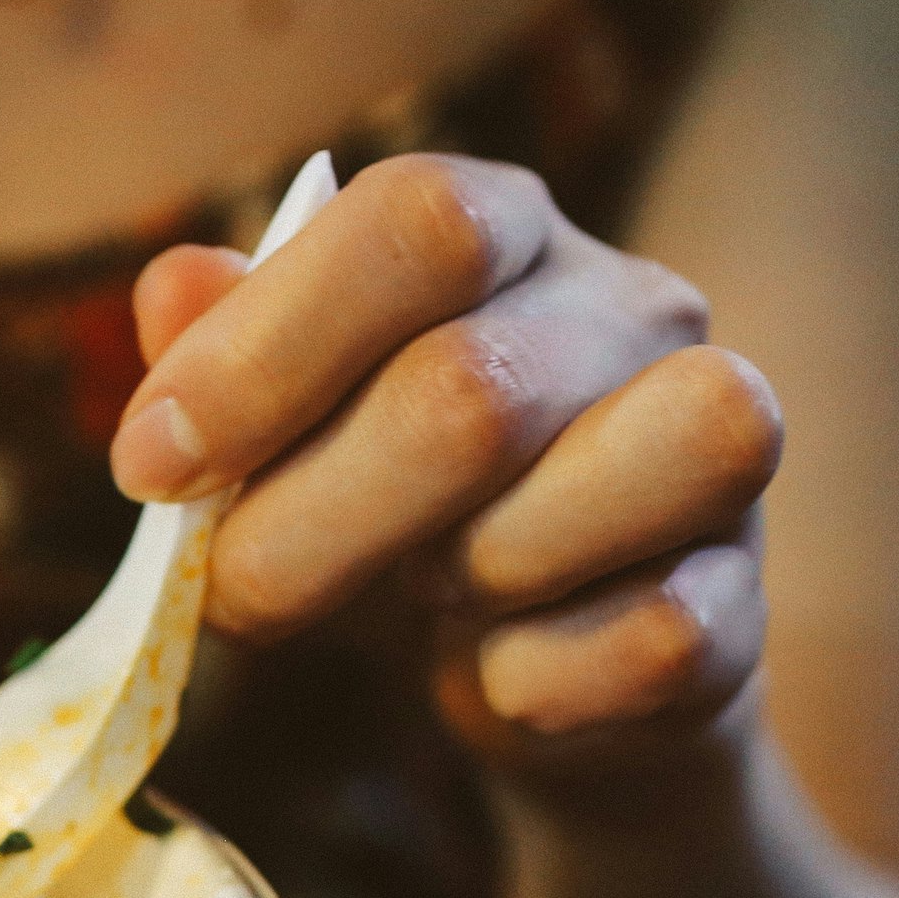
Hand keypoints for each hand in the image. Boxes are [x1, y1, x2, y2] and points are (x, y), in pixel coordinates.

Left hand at [113, 154, 782, 796]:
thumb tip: (176, 287)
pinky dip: (545, 678)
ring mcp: (717, 443)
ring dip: (476, 570)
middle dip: (312, 521)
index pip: (413, 219)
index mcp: (501, 229)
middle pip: (475, 389)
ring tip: (424, 594)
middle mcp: (631, 305)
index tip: (150, 465)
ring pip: (640, 466)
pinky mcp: (747, 597)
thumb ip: (221, 356)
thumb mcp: (280, 432)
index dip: (264, 349)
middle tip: (236, 592)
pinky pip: (664, 632)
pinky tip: (499, 675)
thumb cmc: (384, 516)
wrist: (532, 674)